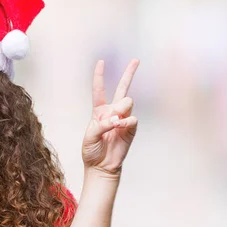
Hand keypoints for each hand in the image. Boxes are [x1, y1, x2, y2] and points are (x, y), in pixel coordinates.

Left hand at [82, 59, 139, 176]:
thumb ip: (102, 124)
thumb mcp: (90, 136)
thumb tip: (117, 118)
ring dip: (121, 109)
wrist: (101, 166)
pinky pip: (132, 118)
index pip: (99, 90)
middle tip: (136, 60)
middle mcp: (112, 112)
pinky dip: (125, 122)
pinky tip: (119, 127)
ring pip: (127, 102)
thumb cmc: (92, 151)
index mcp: (98, 111)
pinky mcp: (131, 129)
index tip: (101, 62)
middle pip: (122, 88)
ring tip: (114, 123)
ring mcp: (123, 119)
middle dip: (129, 73)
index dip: (99, 76)